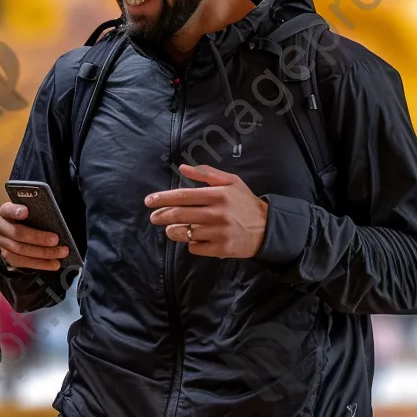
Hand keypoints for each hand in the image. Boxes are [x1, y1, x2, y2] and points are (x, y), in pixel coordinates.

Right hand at [0, 202, 69, 270]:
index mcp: (5, 211)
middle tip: (55, 239)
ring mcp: (2, 243)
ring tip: (60, 253)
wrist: (18, 232)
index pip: (8, 209)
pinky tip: (53, 263)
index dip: (16, 211)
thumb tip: (55, 219)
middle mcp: (1, 227)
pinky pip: (23, 262)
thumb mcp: (31, 211)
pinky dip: (40, 264)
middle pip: (18, 233)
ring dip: (43, 253)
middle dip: (38, 238)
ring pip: (21, 250)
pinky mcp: (7, 256)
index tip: (26, 212)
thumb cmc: (28, 219)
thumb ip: (37, 213)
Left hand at [145, 164, 268, 257]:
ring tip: (172, 229)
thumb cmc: (245, 202)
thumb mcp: (230, 181)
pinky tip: (196, 238)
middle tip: (153, 217)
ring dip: (174, 231)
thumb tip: (182, 167)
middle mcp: (217, 213)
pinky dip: (192, 243)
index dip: (163, 198)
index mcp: (218, 194)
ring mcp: (219, 232)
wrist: (268, 228)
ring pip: (185, 233)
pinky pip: (195, 247)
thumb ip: (206, 174)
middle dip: (161, 216)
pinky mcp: (222, 249)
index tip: (149, 201)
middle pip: (180, 215)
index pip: (183, 196)